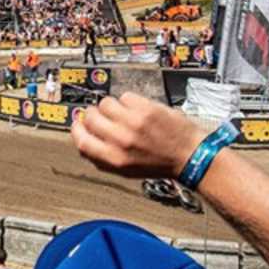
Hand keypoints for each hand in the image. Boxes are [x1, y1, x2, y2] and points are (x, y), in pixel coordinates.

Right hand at [71, 93, 204, 178]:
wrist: (191, 156)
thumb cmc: (159, 164)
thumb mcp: (125, 171)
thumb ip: (101, 157)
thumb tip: (82, 138)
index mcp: (114, 159)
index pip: (81, 139)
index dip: (77, 129)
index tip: (80, 124)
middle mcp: (122, 140)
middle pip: (90, 117)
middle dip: (94, 115)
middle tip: (105, 117)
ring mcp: (134, 122)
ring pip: (106, 103)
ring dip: (113, 107)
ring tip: (125, 114)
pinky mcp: (146, 108)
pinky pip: (125, 96)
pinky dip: (130, 102)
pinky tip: (140, 111)